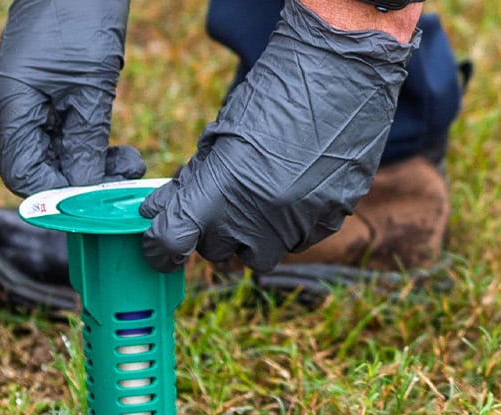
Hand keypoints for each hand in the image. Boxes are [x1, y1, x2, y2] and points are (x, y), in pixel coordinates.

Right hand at [0, 0, 145, 196]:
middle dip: (77, 179)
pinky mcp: (36, 92)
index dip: (56, 194)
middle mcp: (7, 106)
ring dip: (85, 162)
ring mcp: (20, 99)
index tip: (95, 200)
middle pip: (34, 165)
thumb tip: (84, 188)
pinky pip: (54, 131)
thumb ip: (85, 141)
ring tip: (127, 160)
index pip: (22, 173)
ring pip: (48, 151)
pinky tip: (111, 146)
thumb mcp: (92, 86)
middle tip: (123, 177)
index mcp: (10, 104)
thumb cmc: (80, 17)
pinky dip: (81, 142)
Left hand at [139, 0, 415, 272]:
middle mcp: (255, 218)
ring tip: (262, 193)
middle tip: (222, 200)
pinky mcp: (330, 221)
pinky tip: (297, 187)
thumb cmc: (275, 95)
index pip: (170, 244)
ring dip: (252, 235)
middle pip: (216, 252)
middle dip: (212, 232)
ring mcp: (296, 224)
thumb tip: (158, 209)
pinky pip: (299, 241)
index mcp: (217, 193)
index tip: (161, 246)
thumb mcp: (219, 135)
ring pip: (259, 255)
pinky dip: (290, 225)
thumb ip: (191, 179)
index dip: (160, 249)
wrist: (342, 73)